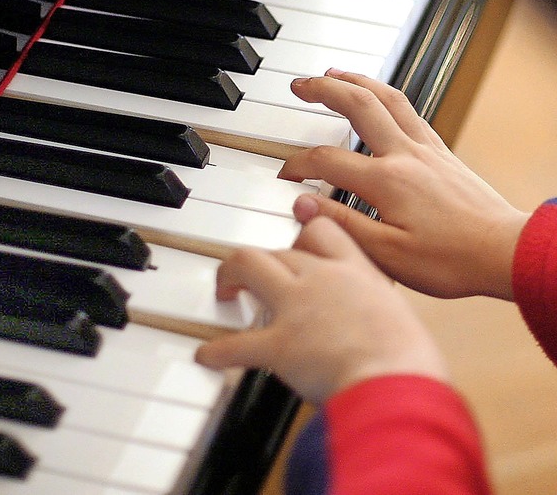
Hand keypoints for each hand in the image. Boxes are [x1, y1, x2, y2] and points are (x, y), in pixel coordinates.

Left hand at [195, 217, 447, 403]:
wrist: (397, 384)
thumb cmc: (408, 361)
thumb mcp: (397, 319)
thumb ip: (372, 312)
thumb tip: (365, 326)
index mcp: (355, 272)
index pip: (323, 231)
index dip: (303, 233)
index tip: (294, 241)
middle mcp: (321, 279)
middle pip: (279, 249)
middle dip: (261, 258)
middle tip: (252, 274)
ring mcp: (295, 307)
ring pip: (248, 265)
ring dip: (229, 274)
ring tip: (224, 291)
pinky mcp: (277, 343)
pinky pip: (235, 344)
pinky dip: (217, 351)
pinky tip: (206, 356)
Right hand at [279, 70, 529, 299]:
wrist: (504, 252)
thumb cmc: (450, 260)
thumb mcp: (388, 254)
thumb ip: (342, 225)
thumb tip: (304, 205)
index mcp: (387, 181)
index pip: (327, 160)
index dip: (298, 164)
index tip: (285, 174)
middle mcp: (406, 155)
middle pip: (358, 105)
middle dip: (324, 89)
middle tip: (300, 84)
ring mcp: (427, 149)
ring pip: (388, 98)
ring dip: (357, 80)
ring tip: (334, 72)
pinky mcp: (442, 153)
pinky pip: (411, 111)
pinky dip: (387, 96)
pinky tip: (380, 100)